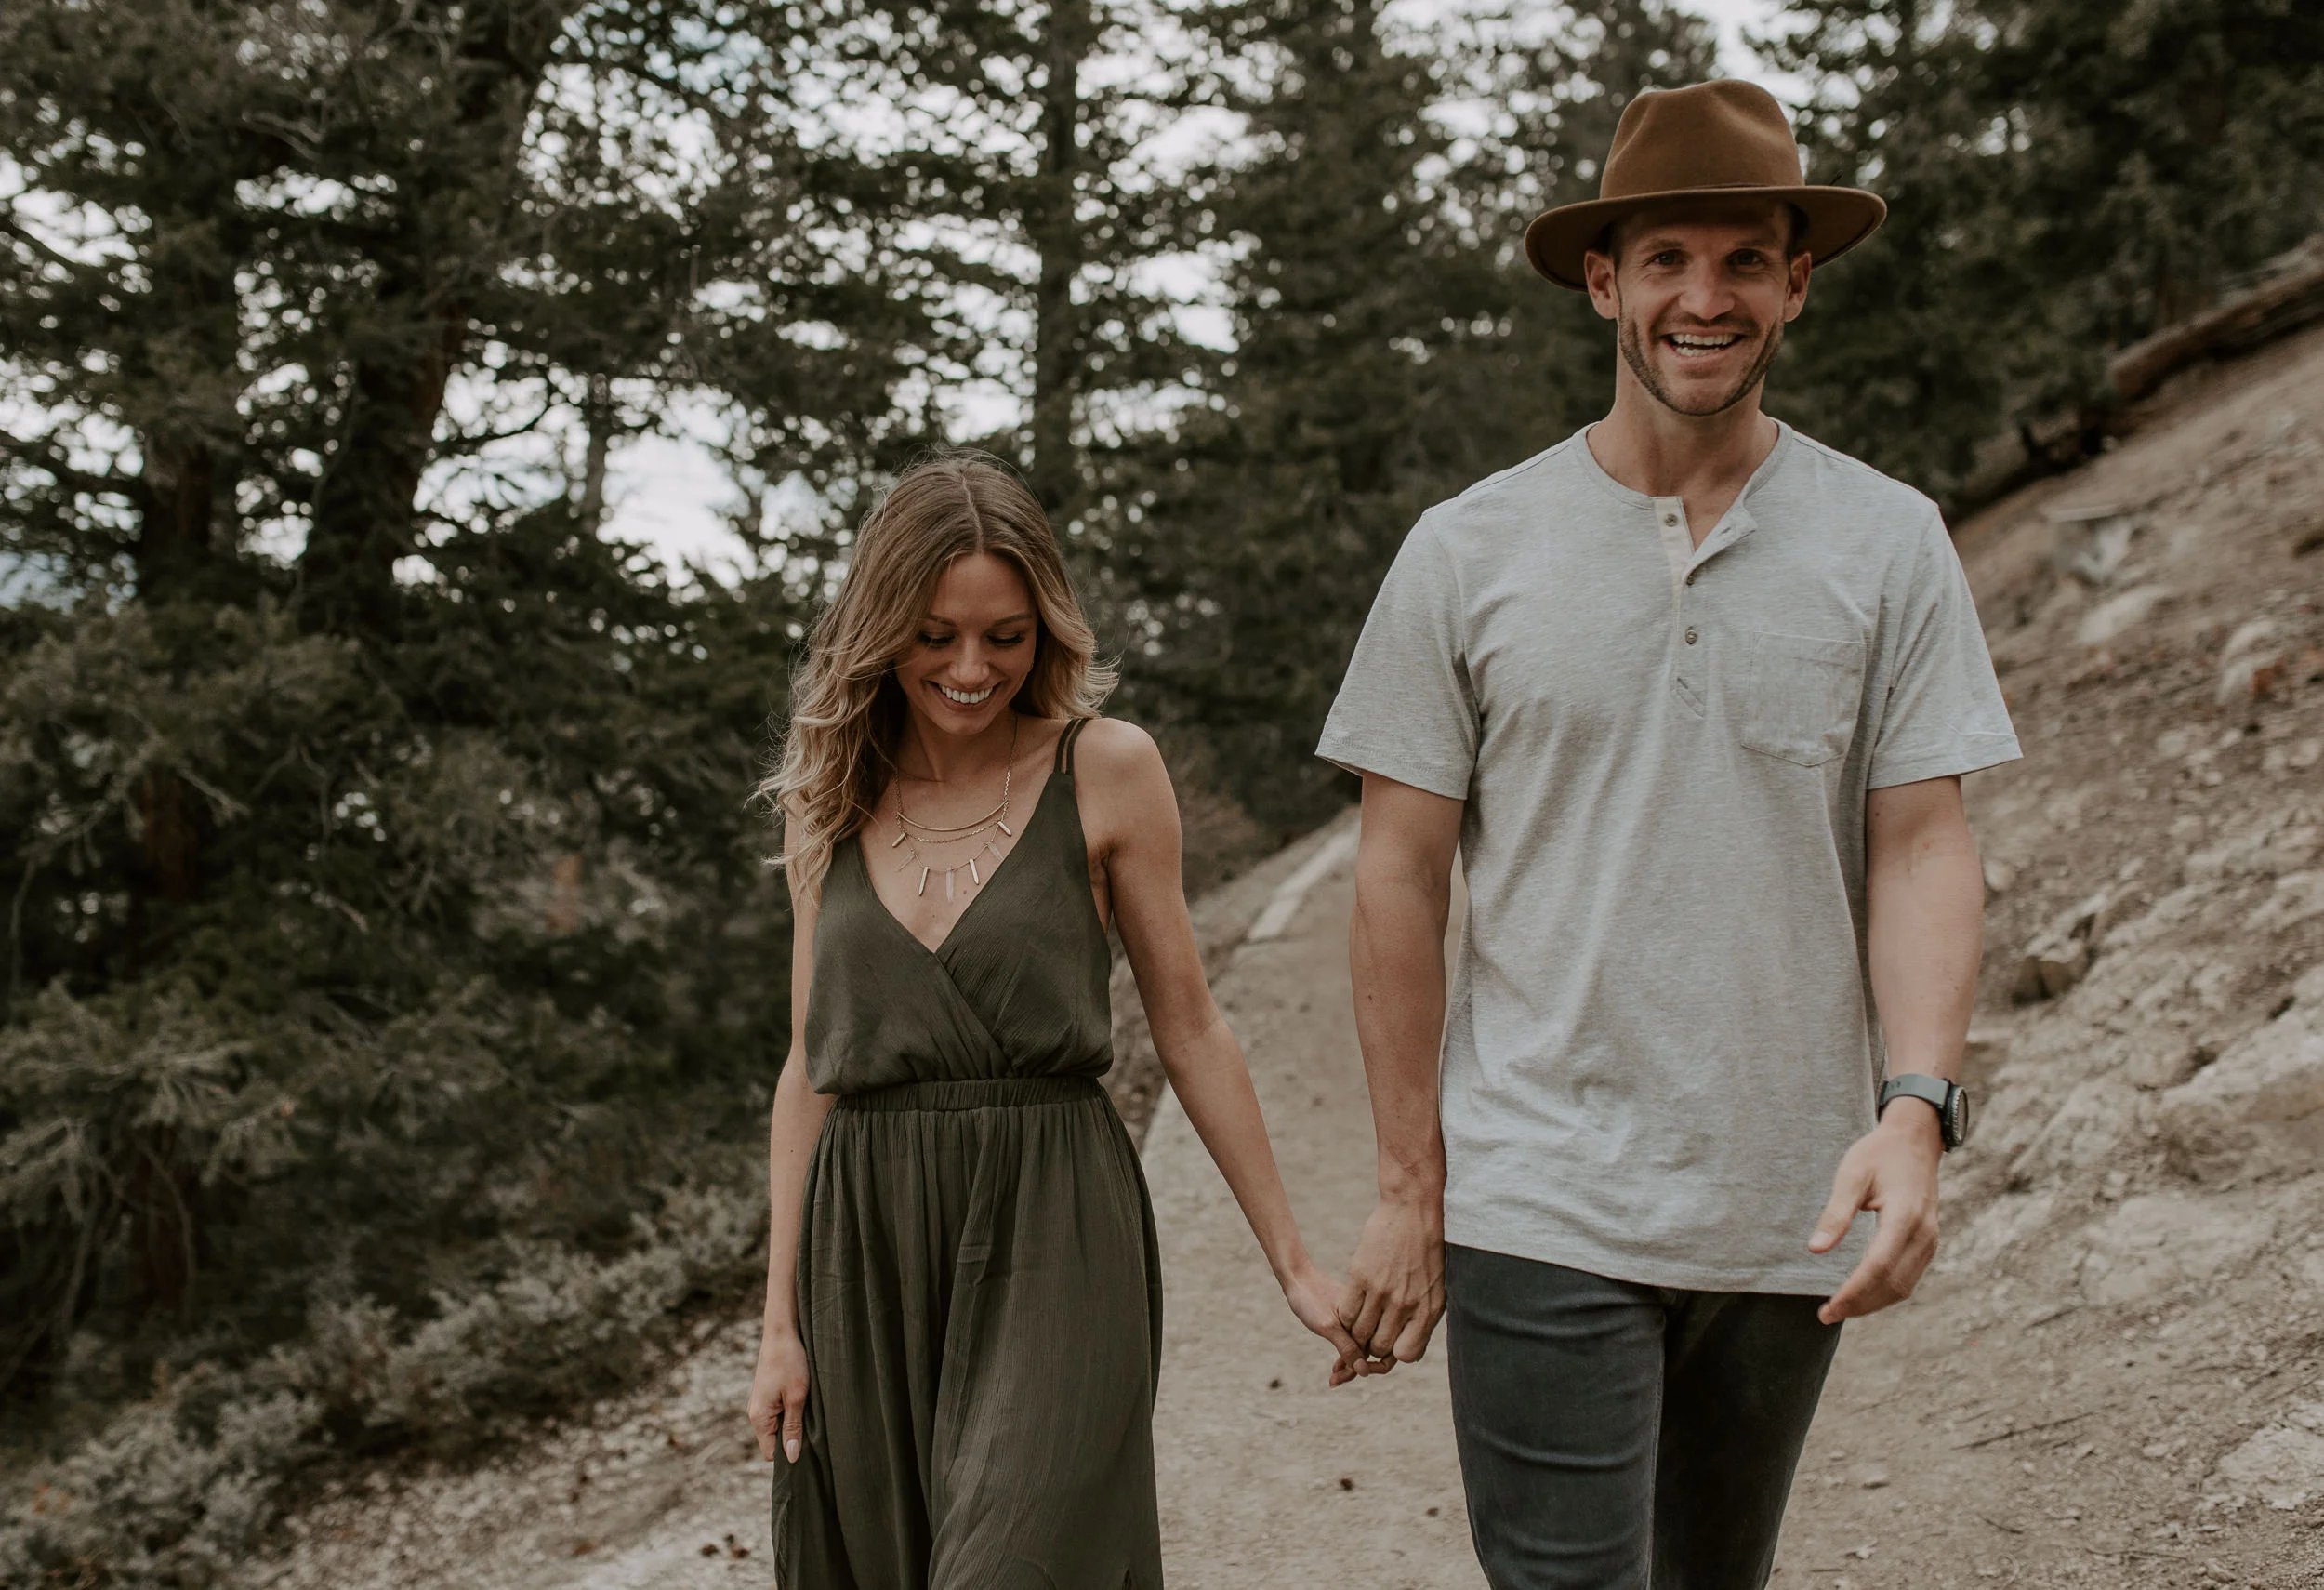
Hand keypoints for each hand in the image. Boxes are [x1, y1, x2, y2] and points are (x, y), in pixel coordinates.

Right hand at [748, 1324, 809, 1462]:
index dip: (788, 1454)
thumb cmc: (790, 1362)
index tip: (808, 1447)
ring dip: (793, 1423)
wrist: (781, 1333)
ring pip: (778, 1427)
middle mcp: (756, 1414)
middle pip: (774, 1441)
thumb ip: (793, 1428)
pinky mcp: (767, 1396)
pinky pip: (779, 1414)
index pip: (770, 1453)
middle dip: (792, 1439)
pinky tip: (804, 1402)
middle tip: (812, 1428)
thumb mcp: (796, 1397)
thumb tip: (792, 1457)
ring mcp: (761, 1404)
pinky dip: (791, 1412)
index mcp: (759, 1417)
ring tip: (808, 1411)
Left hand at [1278, 1257, 1366, 1385]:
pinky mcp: (1349, 1322)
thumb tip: (1364, 1371)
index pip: (1384, 1348)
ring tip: (1333, 1379)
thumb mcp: (1328, 1326)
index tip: (1354, 1375)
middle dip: (1358, 1369)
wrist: (1298, 1279)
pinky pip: (1354, 1343)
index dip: (1373, 1367)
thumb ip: (1347, 1348)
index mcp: (1370, 1315)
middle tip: (1335, 1380)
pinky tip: (1334, 1368)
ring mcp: (1359, 1319)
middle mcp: (1368, 1317)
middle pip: (1374, 1351)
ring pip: (1363, 1349)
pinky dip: (1345, 1357)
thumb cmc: (1311, 1298)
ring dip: (1350, 1366)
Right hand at [1339, 1192, 1445, 1375]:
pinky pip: (1347, 1312)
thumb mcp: (1438, 1285)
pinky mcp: (1361, 1277)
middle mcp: (1406, 1305)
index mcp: (1428, 1309)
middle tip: (1369, 1332)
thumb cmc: (1428, 1247)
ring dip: (1357, 1331)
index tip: (1390, 1341)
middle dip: (1372, 1345)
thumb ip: (1425, 1314)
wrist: (1413, 1209)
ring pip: (1360, 1332)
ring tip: (1360, 1320)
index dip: (1395, 1352)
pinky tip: (1352, 1306)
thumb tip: (1411, 1340)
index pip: (1407, 1354)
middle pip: (1380, 1346)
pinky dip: (1347, 1315)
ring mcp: (1382, 1291)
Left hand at [1811, 1103, 1942, 1325]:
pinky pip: (1909, 1277)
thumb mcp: (1851, 1175)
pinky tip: (1862, 1294)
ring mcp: (1930, 1240)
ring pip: (1903, 1286)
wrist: (1915, 1141)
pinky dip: (1885, 1291)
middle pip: (1892, 1284)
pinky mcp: (1928, 1243)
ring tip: (1840, 1309)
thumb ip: (1835, 1213)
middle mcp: (1923, 1234)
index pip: (1878, 1267)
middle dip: (1859, 1304)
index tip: (1828, 1308)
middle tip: (1826, 1315)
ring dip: (1873, 1302)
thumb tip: (1816, 1250)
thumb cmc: (1878, 1154)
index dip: (1853, 1292)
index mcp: (1904, 1216)